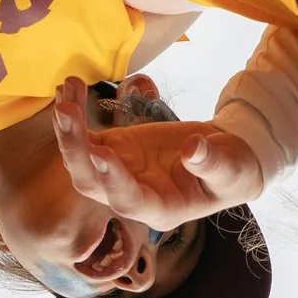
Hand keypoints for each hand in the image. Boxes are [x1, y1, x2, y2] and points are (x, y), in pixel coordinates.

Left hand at [52, 76, 263, 230]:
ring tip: (65, 96)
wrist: (222, 158)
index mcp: (160, 209)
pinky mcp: (114, 149)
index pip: (128, 201)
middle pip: (92, 183)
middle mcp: (131, 196)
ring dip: (68, 130)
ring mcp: (117, 173)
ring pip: (82, 159)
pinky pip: (86, 136)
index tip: (101, 153)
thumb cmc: (231, 171)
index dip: (112, 180)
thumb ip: (213, 164)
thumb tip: (193, 150)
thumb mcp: (231, 170)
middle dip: (76, 152)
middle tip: (66, 115)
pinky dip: (74, 115)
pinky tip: (69, 88)